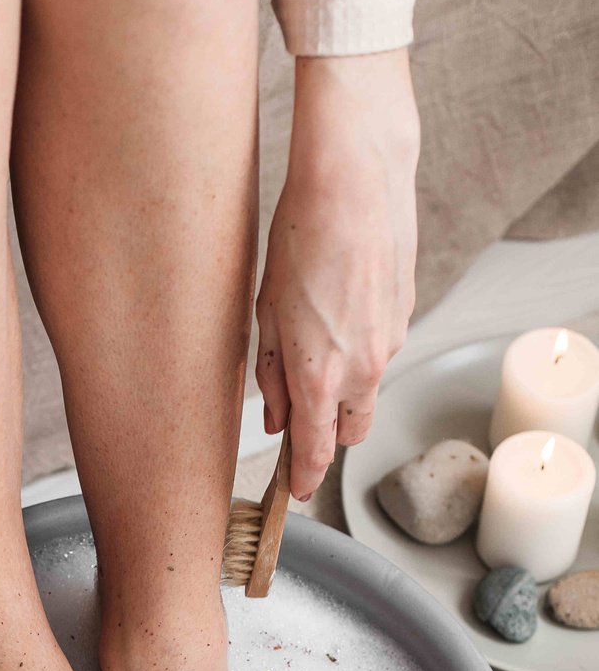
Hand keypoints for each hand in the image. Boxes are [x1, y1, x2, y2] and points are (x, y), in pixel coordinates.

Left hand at [255, 51, 419, 500]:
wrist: (356, 177)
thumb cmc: (301, 236)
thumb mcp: (265, 312)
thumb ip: (271, 374)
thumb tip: (276, 417)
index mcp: (321, 376)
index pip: (315, 452)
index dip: (303, 478)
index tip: (295, 492)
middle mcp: (364, 369)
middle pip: (349, 432)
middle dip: (326, 435)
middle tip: (298, 417)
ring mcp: (390, 342)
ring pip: (367, 391)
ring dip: (343, 388)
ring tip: (313, 342)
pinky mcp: (405, 314)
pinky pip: (380, 350)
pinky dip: (359, 348)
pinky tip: (338, 309)